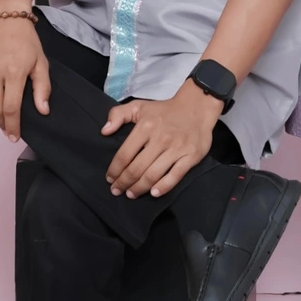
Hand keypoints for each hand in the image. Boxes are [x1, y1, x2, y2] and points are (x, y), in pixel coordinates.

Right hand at [0, 11, 50, 141]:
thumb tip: (42, 111)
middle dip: (0, 123)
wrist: (6, 14)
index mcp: (14, 71)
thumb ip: (42, 88)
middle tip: (5, 128)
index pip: (10, 108)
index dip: (12, 126)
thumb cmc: (25, 38)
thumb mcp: (41, 62)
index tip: (14, 136)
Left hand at [101, 82, 221, 198]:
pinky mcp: (191, 156)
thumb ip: (118, 115)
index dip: (114, 170)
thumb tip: (104, 131)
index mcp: (145, 127)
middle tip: (117, 191)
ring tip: (131, 194)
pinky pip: (175, 176)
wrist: (197, 106)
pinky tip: (153, 193)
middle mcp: (160, 139)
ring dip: (139, 188)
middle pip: (137, 168)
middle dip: (124, 183)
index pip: (124, 154)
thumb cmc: (164, 110)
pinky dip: (163, 187)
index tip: (110, 178)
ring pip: (153, 175)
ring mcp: (176, 149)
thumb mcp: (139, 106)